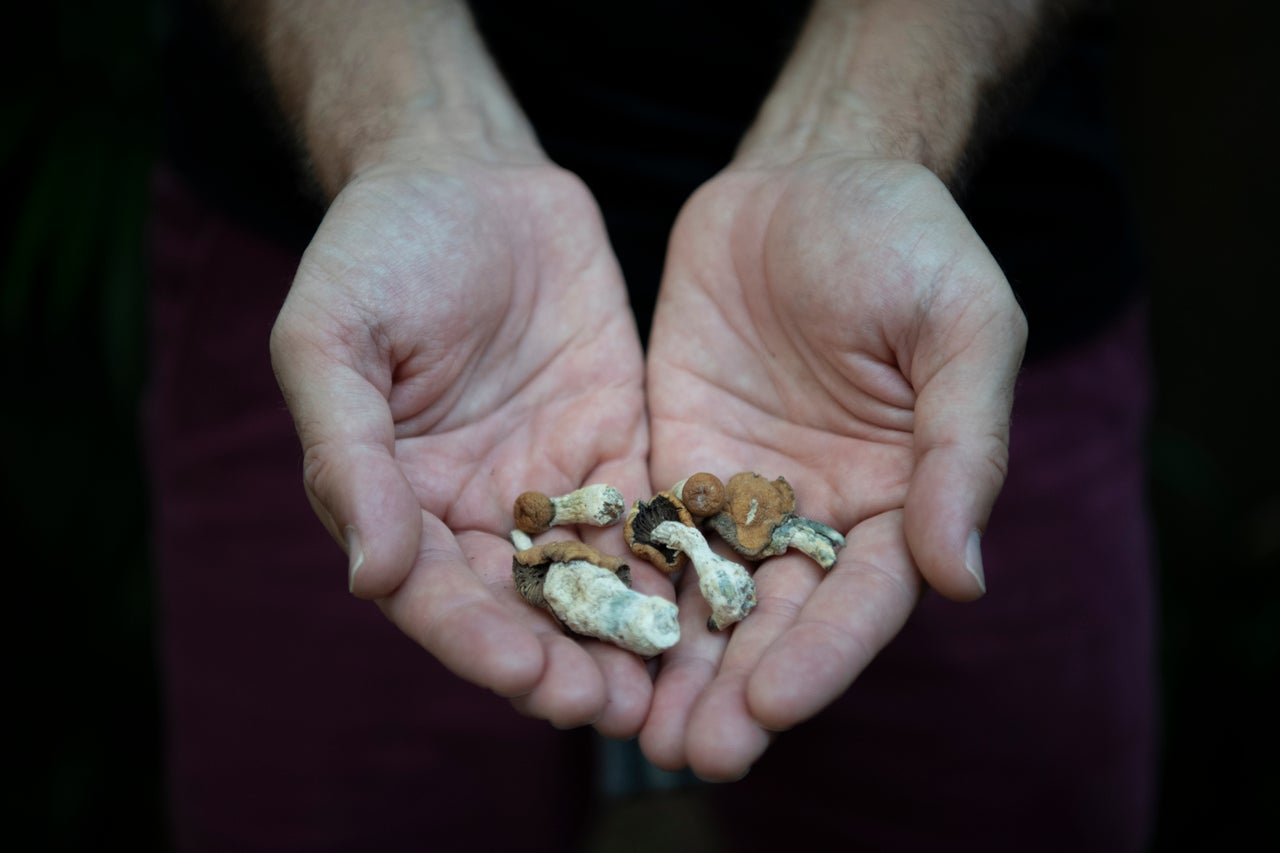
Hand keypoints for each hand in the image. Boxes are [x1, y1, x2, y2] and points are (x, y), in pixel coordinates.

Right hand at [270, 158, 658, 734]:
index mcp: (401, 499)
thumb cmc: (379, 251)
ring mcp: (553, 484)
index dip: (477, 642)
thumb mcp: (333, 337)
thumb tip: (370, 573)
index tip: (527, 677)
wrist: (469, 176)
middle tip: (615, 709)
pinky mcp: (619, 447)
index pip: (437, 595)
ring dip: (625, 639)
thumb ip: (348, 451)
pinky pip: (649, 518)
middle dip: (563, 663)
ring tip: (673, 689)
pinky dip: (676, 568)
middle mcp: (478, 511)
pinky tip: (716, 606)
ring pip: (591, 583)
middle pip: (520, 610)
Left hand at [640, 157, 1025, 777]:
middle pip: (780, 619)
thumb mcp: (959, 327)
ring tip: (641, 732)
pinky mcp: (675, 458)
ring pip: (709, 596)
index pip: (864, 597)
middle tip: (695, 752)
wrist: (808, 177)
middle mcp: (818, 513)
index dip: (824, 655)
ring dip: (679, 666)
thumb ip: (964, 448)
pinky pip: (647, 533)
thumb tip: (964, 578)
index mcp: (900, 496)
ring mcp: (741, 492)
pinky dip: (625, 589)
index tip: (774, 706)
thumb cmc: (905, 241)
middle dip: (740, 688)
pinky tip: (589, 638)